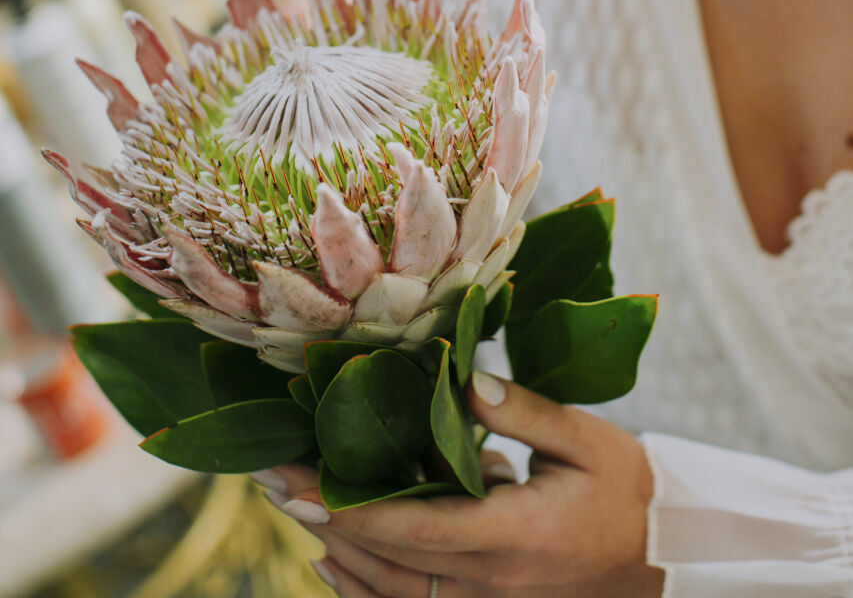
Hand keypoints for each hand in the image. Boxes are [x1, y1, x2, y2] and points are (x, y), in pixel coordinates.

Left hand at [259, 373, 663, 597]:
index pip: (413, 529)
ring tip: (288, 506)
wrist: (670, 560)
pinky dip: (366, 592)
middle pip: (388, 564)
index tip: (293, 480)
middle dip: (322, 520)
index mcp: (514, 537)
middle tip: (268, 478)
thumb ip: (522, 411)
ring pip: (394, 596)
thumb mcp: (587, 441)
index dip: (346, 507)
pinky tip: (332, 562)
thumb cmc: (628, 492)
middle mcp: (493, 586)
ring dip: (337, 553)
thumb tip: (459, 381)